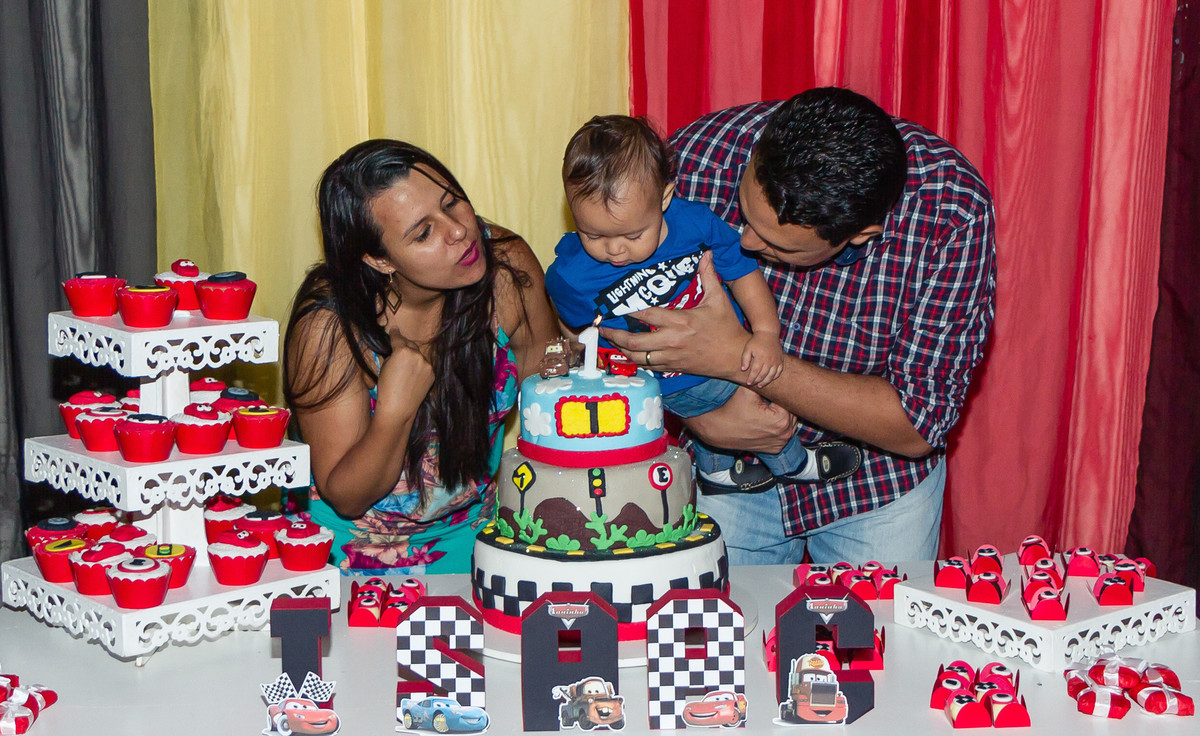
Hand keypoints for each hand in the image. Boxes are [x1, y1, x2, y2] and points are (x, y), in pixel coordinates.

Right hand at [373, 329, 434, 418]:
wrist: (398, 407)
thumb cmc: (386, 388)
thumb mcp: (384, 366)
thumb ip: (392, 355)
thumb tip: (397, 350)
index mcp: (402, 351)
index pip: (398, 338)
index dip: (395, 333)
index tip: (395, 329)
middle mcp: (417, 355)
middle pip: (410, 344)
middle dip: (405, 345)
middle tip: (399, 348)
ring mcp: (427, 364)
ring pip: (419, 355)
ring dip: (413, 357)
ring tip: (405, 368)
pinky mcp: (432, 374)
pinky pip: (425, 366)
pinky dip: (419, 368)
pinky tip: (412, 376)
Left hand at [600, 251, 748, 380]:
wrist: (736, 358)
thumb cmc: (728, 328)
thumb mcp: (719, 299)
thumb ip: (709, 275)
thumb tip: (707, 253)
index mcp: (680, 322)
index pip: (646, 315)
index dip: (627, 310)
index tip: (614, 306)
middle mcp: (671, 341)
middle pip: (634, 342)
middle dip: (614, 335)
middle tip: (601, 328)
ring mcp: (671, 357)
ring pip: (637, 357)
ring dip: (620, 349)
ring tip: (610, 340)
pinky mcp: (673, 367)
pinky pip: (648, 366)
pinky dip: (635, 360)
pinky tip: (627, 353)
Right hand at [681, 386, 796, 454]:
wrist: (720, 430)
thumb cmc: (734, 409)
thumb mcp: (748, 391)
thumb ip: (763, 380)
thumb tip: (772, 370)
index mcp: (782, 419)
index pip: (786, 400)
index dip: (776, 395)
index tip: (766, 394)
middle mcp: (785, 434)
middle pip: (790, 412)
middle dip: (779, 406)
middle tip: (763, 403)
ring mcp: (781, 443)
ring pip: (788, 422)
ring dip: (780, 416)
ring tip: (763, 412)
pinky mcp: (776, 449)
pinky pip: (782, 433)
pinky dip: (777, 428)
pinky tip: (764, 423)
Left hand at [741, 332, 783, 387]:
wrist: (768, 333)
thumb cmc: (756, 341)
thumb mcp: (748, 348)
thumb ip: (745, 359)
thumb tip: (743, 369)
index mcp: (760, 357)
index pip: (755, 372)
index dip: (751, 378)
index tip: (748, 383)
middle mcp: (769, 360)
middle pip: (763, 375)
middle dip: (757, 381)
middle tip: (753, 384)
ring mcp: (776, 360)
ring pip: (772, 375)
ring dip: (766, 381)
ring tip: (760, 385)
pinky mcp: (780, 360)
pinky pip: (779, 371)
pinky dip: (775, 376)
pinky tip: (770, 379)